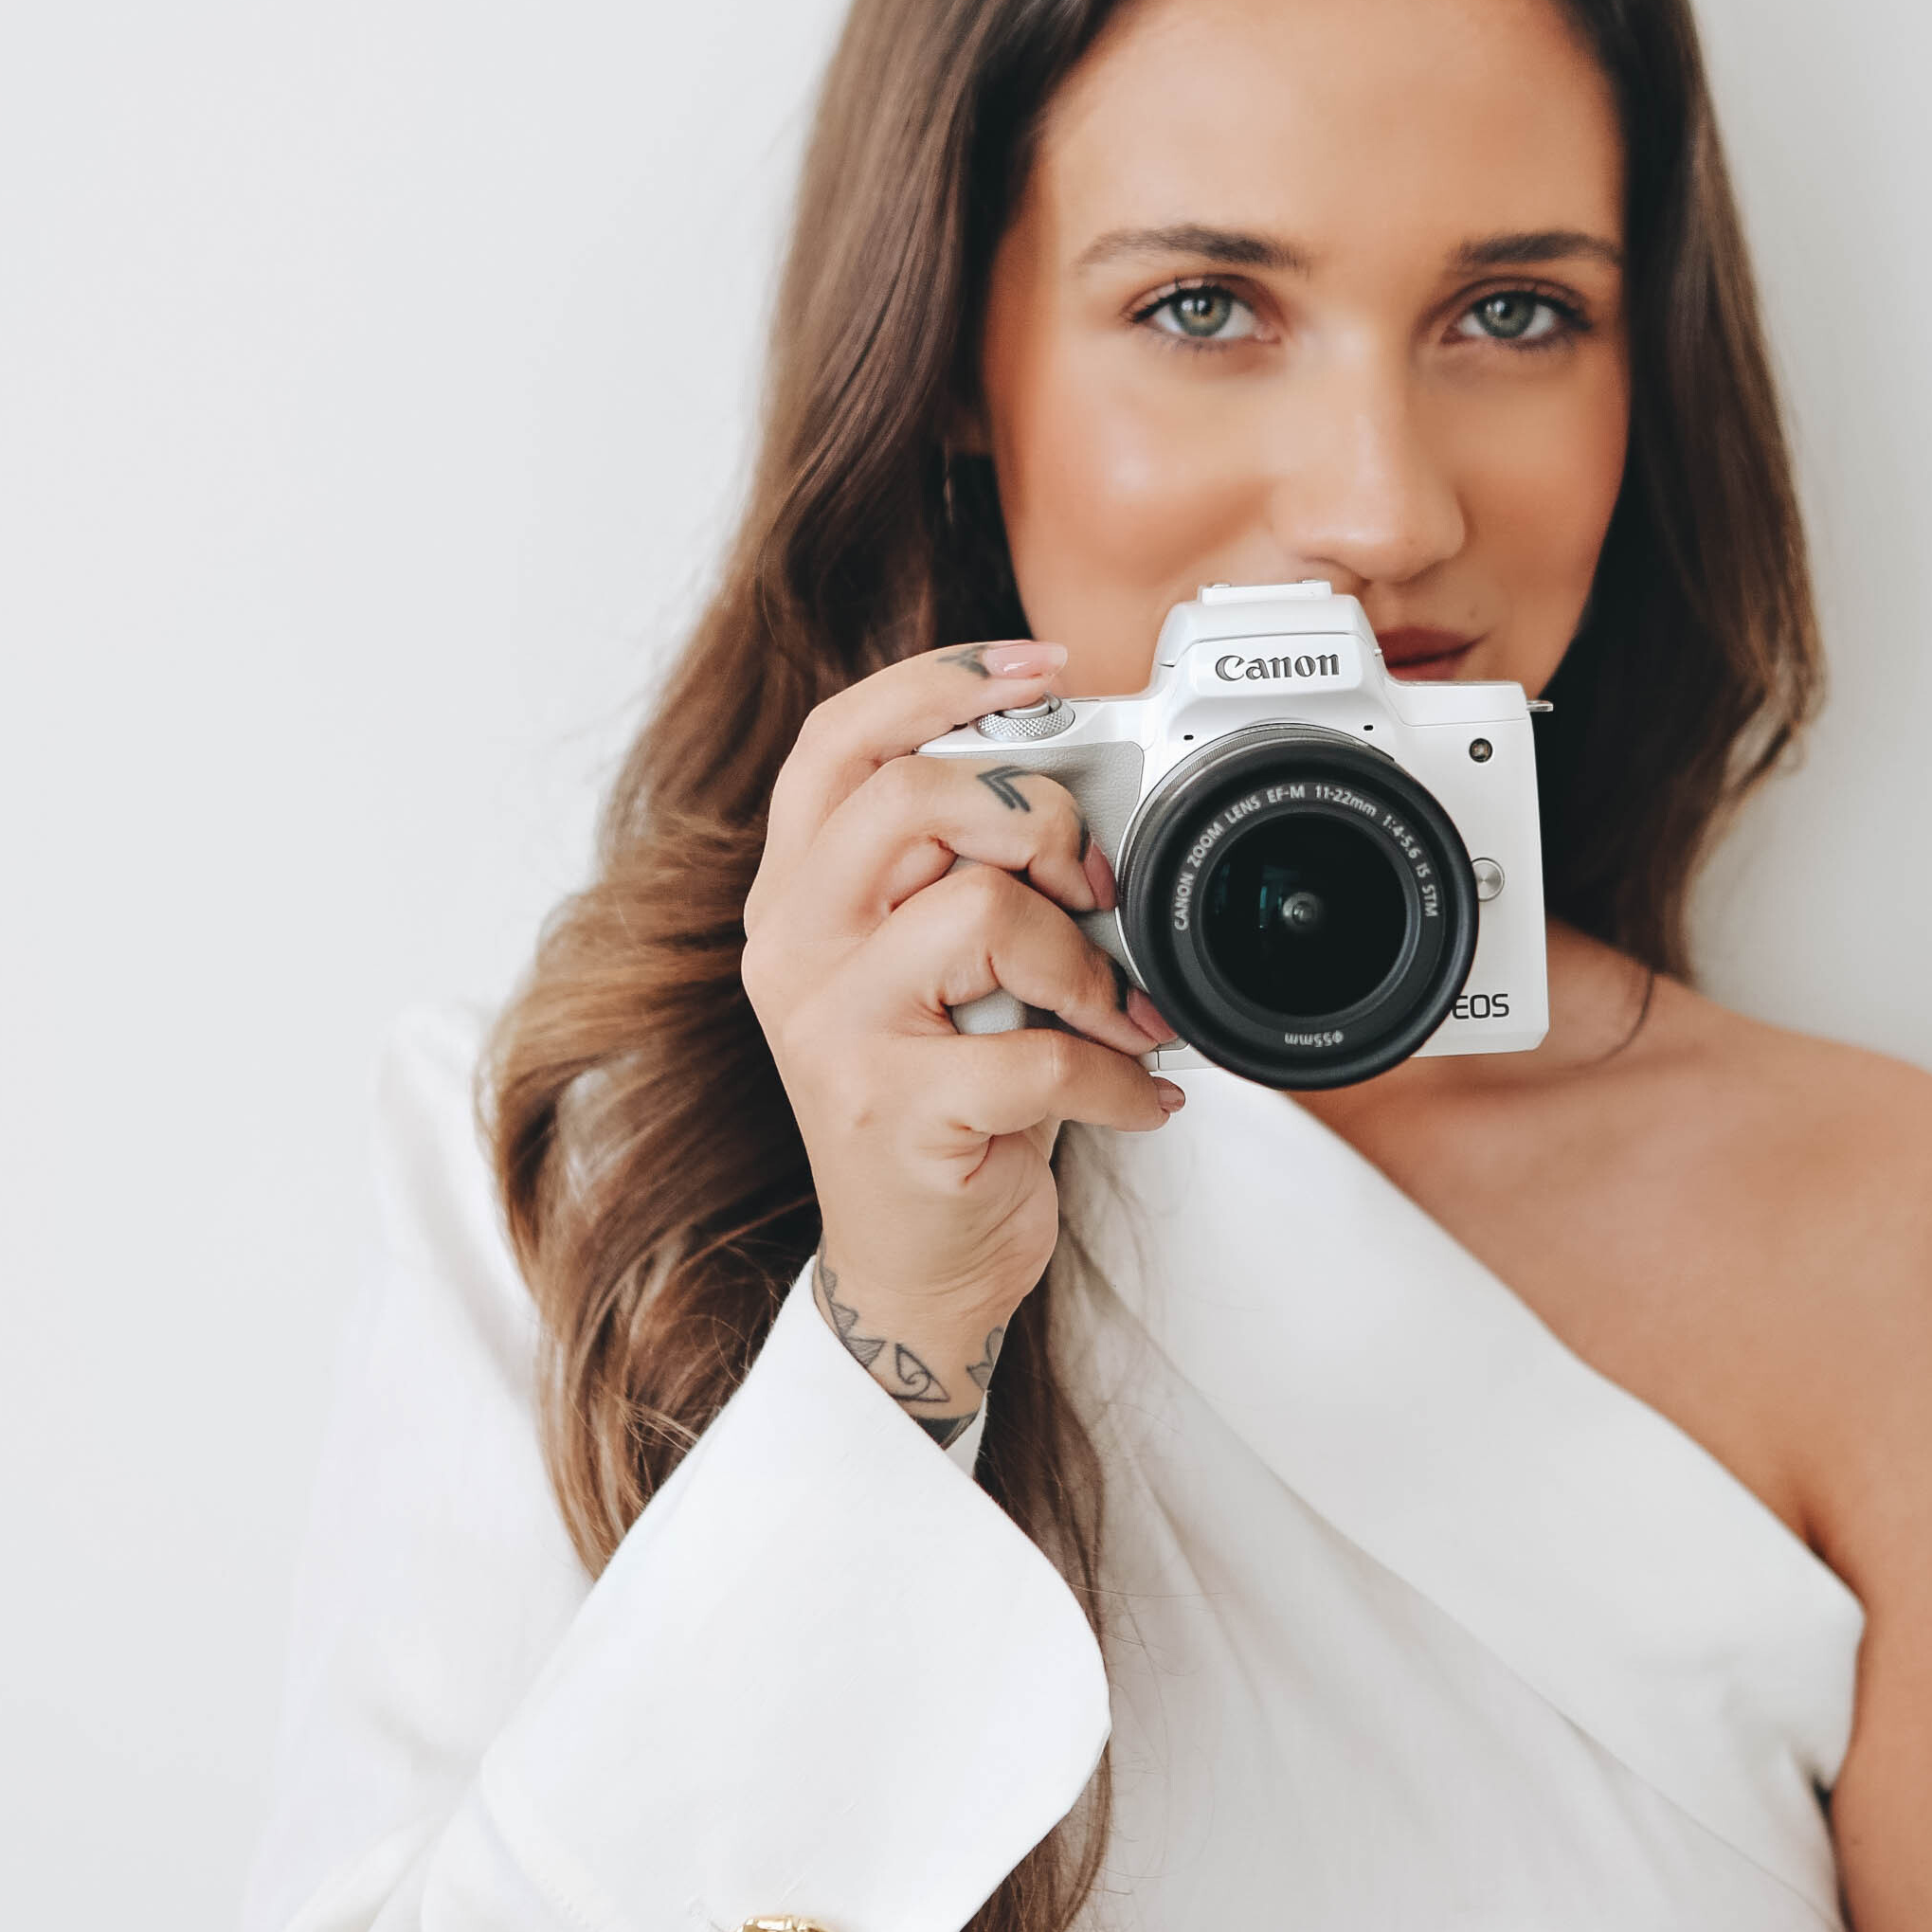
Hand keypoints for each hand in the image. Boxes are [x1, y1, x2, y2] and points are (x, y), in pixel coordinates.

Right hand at [740, 638, 1180, 1439]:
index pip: (839, 741)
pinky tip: (1137, 1097)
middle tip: (1093, 887)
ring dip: (1087, 965)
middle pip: (911, 800)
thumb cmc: (946, 1098)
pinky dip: (1120, 1078)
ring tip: (1115, 1016)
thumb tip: (1087, 794)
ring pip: (981, 916)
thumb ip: (969, 872)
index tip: (1040, 665)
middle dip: (1037, 821)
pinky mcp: (894, 1114)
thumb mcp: (939, 967)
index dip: (940, 683)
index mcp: (797, 894)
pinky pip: (1040, 1056)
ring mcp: (833, 1033)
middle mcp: (794, 950)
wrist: (913, 1266)